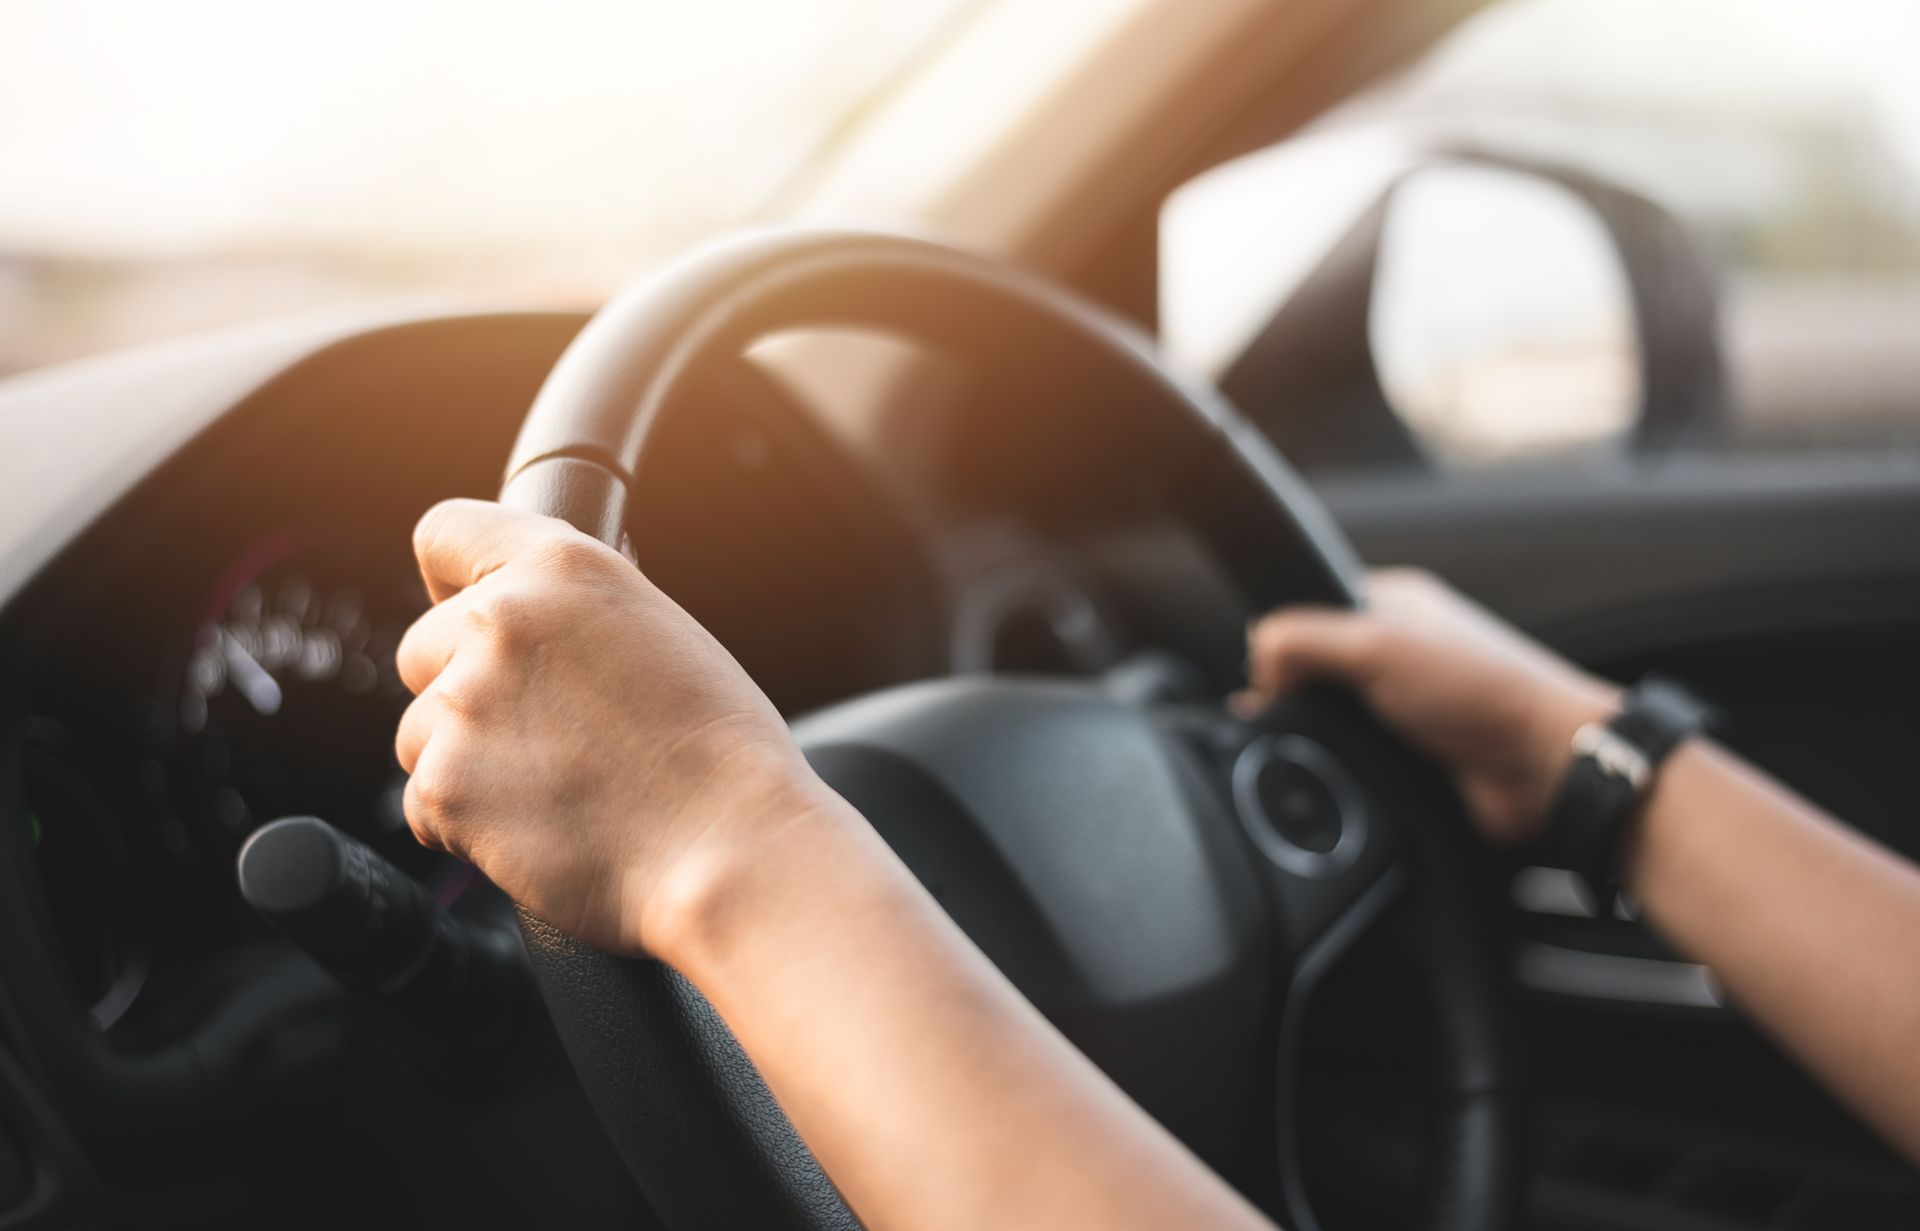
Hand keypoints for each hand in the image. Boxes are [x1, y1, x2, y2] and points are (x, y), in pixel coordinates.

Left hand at [393, 499, 835, 956]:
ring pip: (420, 732)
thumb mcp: (662, 633)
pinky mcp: (446, 787)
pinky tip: (540, 829)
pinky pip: (424, 805)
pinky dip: (467, 826)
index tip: (467, 617)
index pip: (443, 532)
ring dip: (466, 763)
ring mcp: (464, 704)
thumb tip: (540, 616)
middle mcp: (501, 620)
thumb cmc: (721, 751)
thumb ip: (581, 612)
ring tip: (555, 791)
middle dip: (463, 691)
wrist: (731, 847)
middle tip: (542, 735)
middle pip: (422, 648)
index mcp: (562, 567)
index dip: (452, 583)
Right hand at [1236, 568, 1618, 843]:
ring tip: (1315, 746)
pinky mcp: (1407, 758)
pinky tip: (1339, 774)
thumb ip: (1305, 637)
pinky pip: (1350, 760)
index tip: (1269, 670)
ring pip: (1328, 720)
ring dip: (1317, 737)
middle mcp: (1398, 653)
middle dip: (1292, 693)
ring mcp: (1403, 708)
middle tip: (1283, 714)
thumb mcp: (1379, 644)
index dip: (1281, 639)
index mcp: (1393, 607)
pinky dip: (1340, 769)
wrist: (1546, 772)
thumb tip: (1257, 656)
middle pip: (1311, 670)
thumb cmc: (1488, 693)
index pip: (1310, 608)